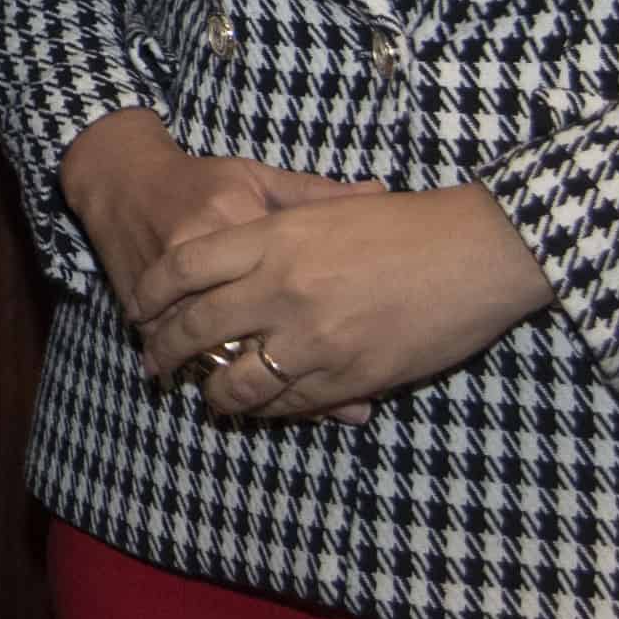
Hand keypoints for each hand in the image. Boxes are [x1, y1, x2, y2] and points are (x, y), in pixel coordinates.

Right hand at [60, 110, 382, 419]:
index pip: (285, 277)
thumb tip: (380, 195)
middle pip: (247, 325)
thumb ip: (317, 194)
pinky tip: (234, 395)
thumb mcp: (261, 178)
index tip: (356, 355)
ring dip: (246, 384)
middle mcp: (203, 253)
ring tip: (297, 408)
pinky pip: (173, 347)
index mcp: (240, 219)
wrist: (123, 178)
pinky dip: (198, 373)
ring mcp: (166, 284)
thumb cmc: (202, 180)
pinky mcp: (138, 302)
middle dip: (289, 370)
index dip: (322, 322)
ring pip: (208, 346)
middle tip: (333, 406)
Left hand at [123, 183, 556, 421]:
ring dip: (212, 393)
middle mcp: (282, 288)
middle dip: (164, 351)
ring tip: (205, 397)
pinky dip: (266, 409)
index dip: (152, 292)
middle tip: (153, 364)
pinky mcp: (348, 377)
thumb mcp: (331, 209)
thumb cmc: (409, 224)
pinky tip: (258, 408)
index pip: (184, 269)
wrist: (478, 251)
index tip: (140, 307)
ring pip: (236, 380)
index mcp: (274, 239)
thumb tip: (241, 233)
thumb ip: (281, 223)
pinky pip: (288, 404)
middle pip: (196, 328)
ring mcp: (313, 338)